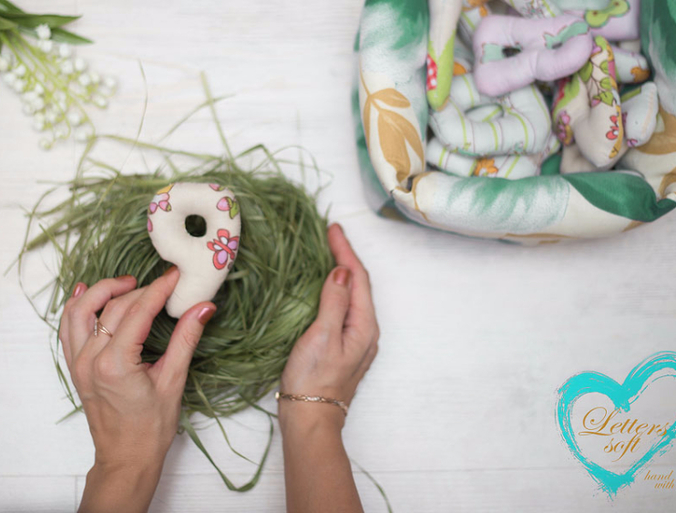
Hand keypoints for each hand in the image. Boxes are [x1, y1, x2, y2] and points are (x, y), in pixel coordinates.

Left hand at [59, 268, 215, 512]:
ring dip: (101, 291)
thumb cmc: (151, 427)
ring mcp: (77, 362)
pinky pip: (68, 328)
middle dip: (140, 290)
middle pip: (113, 307)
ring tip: (127, 282)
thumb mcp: (173, 381)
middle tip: (163, 284)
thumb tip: (204, 307)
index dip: (159, 289)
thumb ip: (186, 339)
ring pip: (80, 311)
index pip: (138, 311)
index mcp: (115, 363)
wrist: (126, 457)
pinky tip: (85, 292)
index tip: (175, 275)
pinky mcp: (74, 366)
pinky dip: (77, 307)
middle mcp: (90, 359)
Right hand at [279, 223, 378, 431]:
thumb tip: (342, 271)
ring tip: (325, 253)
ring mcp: (355, 340)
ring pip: (351, 296)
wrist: (310, 420)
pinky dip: (334, 291)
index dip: (345, 251)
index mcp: (364, 325)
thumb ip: (334, 302)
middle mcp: (365, 330)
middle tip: (328, 235)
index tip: (332, 228)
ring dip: (340, 273)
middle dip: (345, 258)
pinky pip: (342, 309)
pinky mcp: (342, 347)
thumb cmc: (314, 380)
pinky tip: (321, 287)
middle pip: (359, 285)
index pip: (358, 277)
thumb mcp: (322, 336)